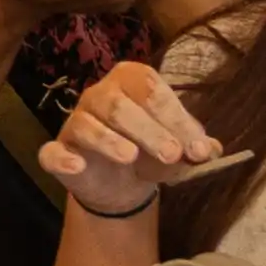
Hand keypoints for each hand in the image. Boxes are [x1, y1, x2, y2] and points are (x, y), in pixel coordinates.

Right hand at [45, 56, 223, 220]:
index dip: (176, 118)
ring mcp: (75, 122)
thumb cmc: (152, 152)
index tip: (199, 149)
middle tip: (173, 154)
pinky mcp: (59, 151)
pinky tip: (78, 165)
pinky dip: (62, 157)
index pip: (151, 89)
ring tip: (131, 157)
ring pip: (86, 124)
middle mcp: (99, 95)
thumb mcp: (179, 148)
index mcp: (131, 81)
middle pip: (118, 104)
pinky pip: (52, 151)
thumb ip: (195, 147)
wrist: (121, 184)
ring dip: (109, 140)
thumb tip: (213, 150)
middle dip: (149, 129)